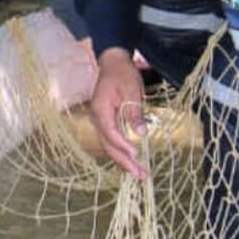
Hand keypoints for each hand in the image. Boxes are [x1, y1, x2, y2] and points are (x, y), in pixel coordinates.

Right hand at [89, 47, 147, 178]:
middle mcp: (97, 118)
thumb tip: (141, 133)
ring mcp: (99, 121)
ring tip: (138, 173)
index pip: (111, 133)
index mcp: (100, 110)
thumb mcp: (131, 89)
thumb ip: (134, 112)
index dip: (124, 145)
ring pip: (109, 146)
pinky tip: (131, 160)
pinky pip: (111, 140)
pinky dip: (121, 152)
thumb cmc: (122, 73)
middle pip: (108, 145)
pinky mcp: (105, 121)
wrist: (112, 62)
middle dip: (124, 162)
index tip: (137, 154)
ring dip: (123, 160)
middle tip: (140, 175)